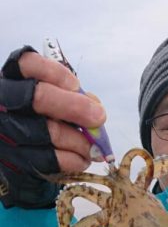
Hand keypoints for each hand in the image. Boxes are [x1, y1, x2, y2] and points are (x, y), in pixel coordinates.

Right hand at [0, 45, 106, 208]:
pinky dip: (74, 160)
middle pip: (39, 99)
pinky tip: (82, 159)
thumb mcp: (55, 99)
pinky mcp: (16, 162)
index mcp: (14, 79)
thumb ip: (72, 97)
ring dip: (81, 141)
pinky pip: (51, 161)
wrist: (26, 154)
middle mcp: (5, 103)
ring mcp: (7, 133)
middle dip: (76, 107)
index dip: (56, 74)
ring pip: (50, 133)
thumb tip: (95, 108)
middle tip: (99, 117)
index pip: (28, 64)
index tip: (76, 86)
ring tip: (94, 147)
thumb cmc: (44, 119)